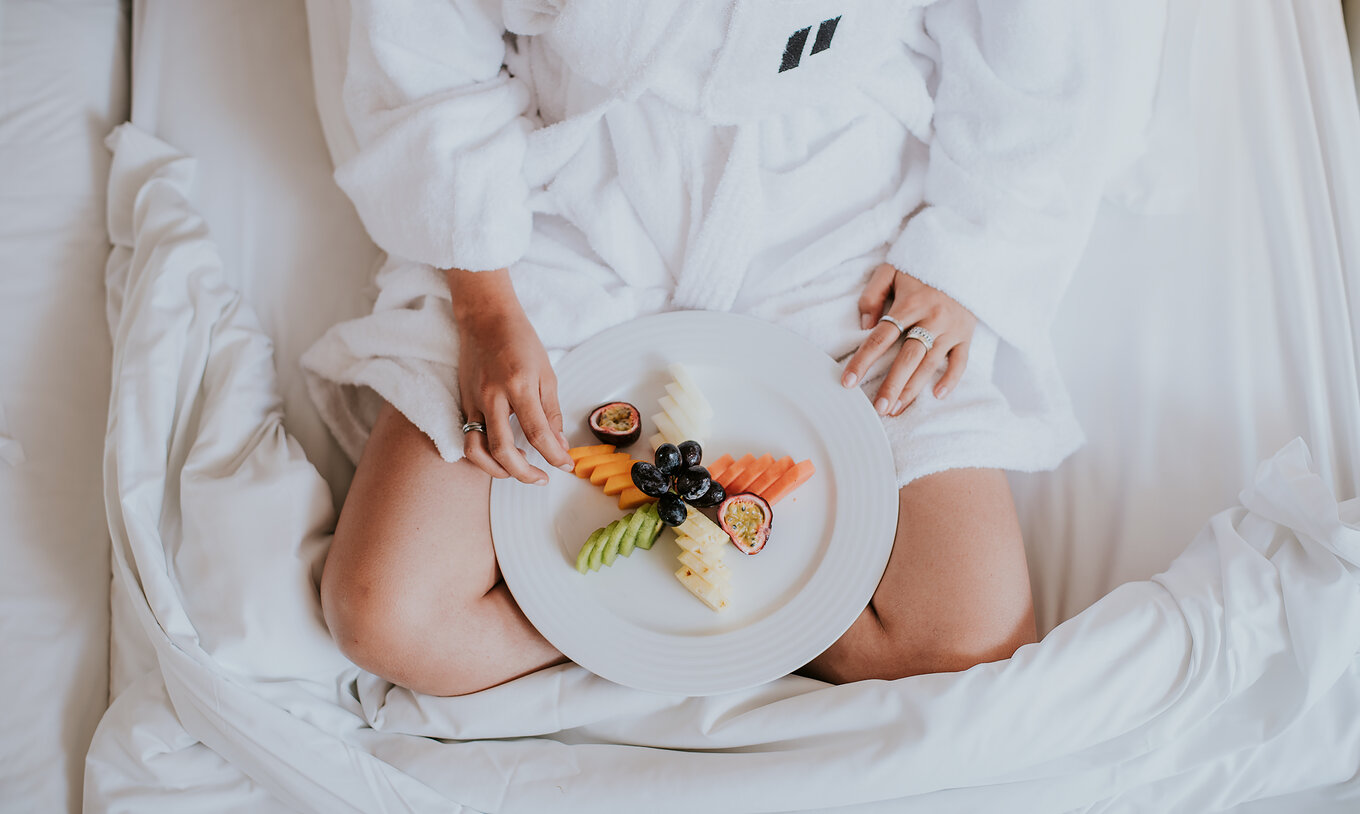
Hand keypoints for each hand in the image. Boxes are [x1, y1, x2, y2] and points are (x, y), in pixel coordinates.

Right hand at [448, 268, 573, 482]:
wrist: (485, 318)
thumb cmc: (519, 340)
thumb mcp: (546, 373)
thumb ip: (552, 412)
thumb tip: (559, 444)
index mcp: (519, 386)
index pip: (538, 433)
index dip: (554, 456)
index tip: (566, 465)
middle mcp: (492, 397)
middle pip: (503, 451)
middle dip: (524, 473)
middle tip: (542, 478)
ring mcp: (473, 401)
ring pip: (476, 451)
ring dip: (497, 470)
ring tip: (518, 469)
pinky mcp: (464, 403)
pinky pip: (469, 438)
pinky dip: (485, 455)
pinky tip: (502, 454)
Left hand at [841, 263, 974, 415]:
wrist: (964, 256)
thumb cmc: (920, 267)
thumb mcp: (891, 270)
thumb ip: (873, 294)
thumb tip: (865, 325)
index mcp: (910, 304)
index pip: (881, 337)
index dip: (863, 361)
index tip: (848, 382)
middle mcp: (931, 318)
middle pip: (907, 358)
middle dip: (891, 385)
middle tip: (878, 408)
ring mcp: (951, 329)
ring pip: (930, 364)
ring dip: (913, 389)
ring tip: (896, 409)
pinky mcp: (966, 334)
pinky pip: (961, 361)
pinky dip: (950, 379)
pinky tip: (936, 396)